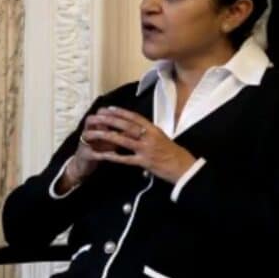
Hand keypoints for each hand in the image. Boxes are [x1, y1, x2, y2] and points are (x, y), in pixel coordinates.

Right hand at [60, 113, 121, 188]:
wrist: (84, 165)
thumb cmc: (100, 149)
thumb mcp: (113, 140)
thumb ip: (123, 133)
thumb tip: (140, 128)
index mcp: (94, 126)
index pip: (101, 113)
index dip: (112, 112)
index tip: (127, 115)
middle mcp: (87, 132)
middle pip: (90, 119)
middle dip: (103, 119)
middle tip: (120, 124)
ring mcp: (84, 143)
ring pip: (88, 134)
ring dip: (100, 134)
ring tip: (115, 136)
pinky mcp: (84, 155)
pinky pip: (92, 153)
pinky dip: (103, 153)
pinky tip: (114, 154)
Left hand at [80, 106, 197, 183]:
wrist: (185, 168)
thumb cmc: (173, 153)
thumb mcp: (161, 138)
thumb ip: (148, 132)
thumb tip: (134, 127)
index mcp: (154, 129)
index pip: (135, 117)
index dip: (120, 112)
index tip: (108, 108)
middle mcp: (149, 137)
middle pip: (126, 126)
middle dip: (109, 120)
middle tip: (96, 117)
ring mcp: (146, 149)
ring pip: (122, 140)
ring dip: (106, 136)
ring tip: (93, 133)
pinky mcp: (144, 162)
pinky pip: (125, 159)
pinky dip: (113, 156)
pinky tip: (102, 154)